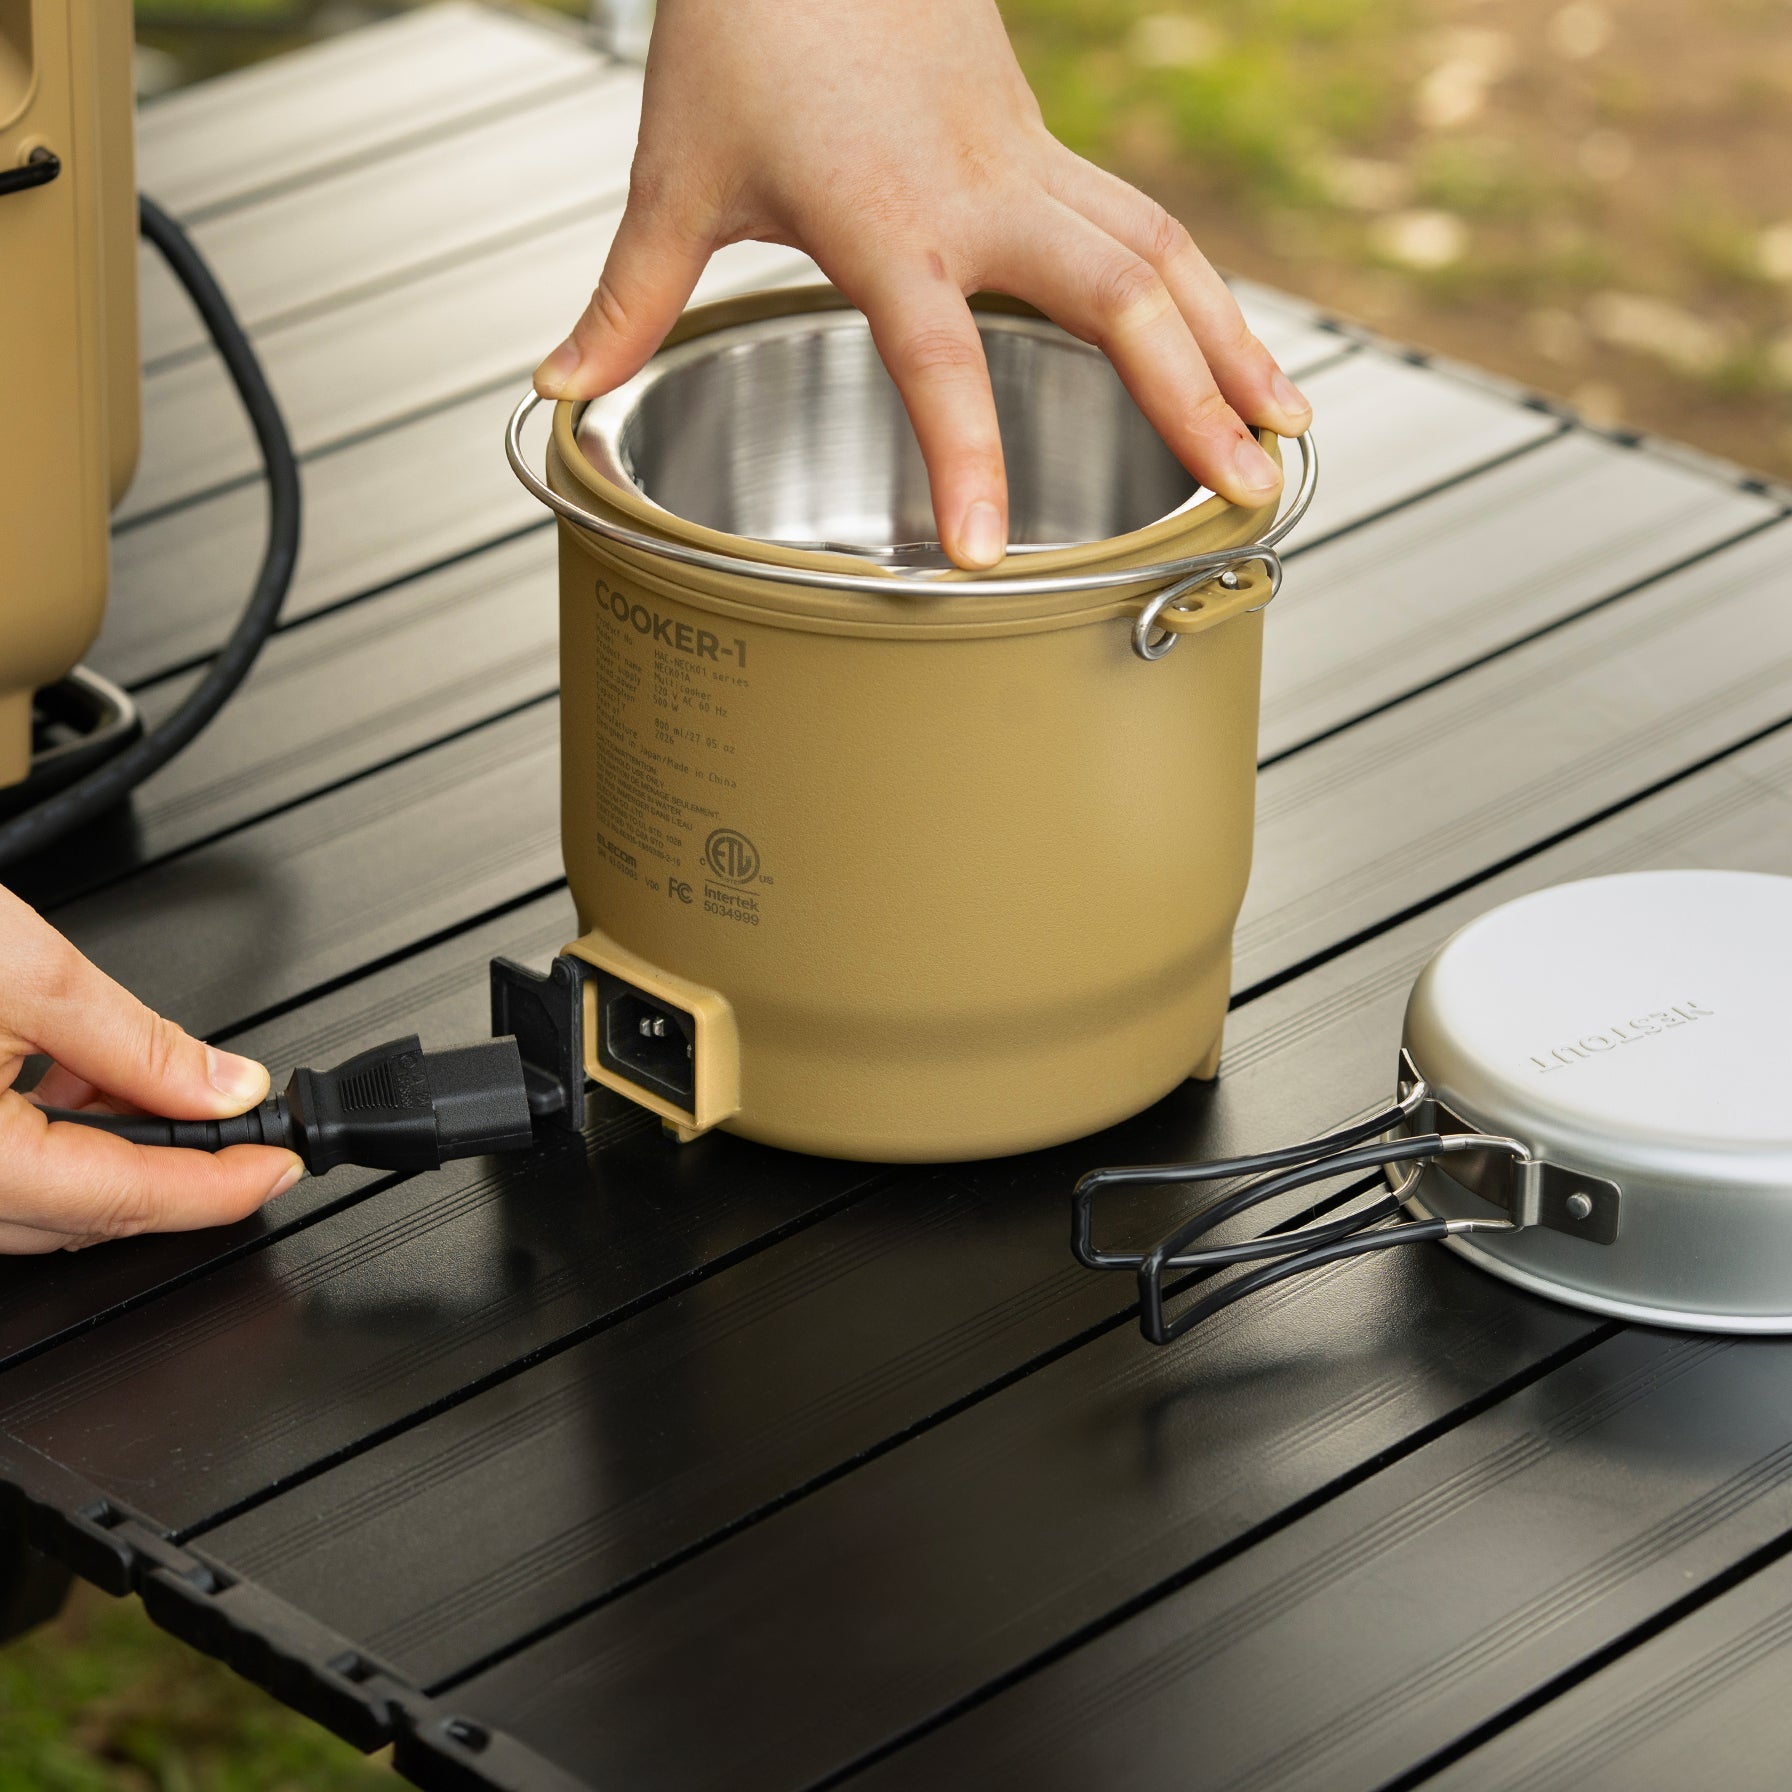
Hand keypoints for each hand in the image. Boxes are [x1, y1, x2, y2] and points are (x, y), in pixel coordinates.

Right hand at [0, 885, 302, 1252]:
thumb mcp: (20, 969)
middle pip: (80, 1216)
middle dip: (174, 1177)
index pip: (121, 1199)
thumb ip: (134, 1042)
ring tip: (162, 1091)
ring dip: (110, 1159)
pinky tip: (78, 1086)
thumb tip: (223, 1086)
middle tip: (247, 1134)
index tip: (281, 1165)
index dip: (221, 1188)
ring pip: (32, 1205)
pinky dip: (48, 1142)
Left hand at [534, 0, 1311, 569]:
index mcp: (881, 211)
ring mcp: (1029, 159)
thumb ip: (628, 292)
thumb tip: (564, 386)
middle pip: (1114, 293)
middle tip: (1237, 492)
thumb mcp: (676, 169)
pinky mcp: (1046, 146)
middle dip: (1187, 396)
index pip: (935, 351)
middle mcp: (980, 187)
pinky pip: (1148, 223)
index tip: (980, 553)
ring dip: (1230, 344)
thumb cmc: (747, 24)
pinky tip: (1233, 352)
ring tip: (1282, 437)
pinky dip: (1203, 294)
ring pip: (1161, 251)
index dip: (962, 452)